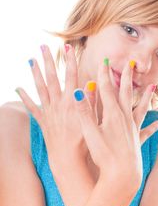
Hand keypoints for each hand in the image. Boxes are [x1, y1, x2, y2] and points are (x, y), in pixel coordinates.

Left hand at [16, 44, 89, 169]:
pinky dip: (24, 97)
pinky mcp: (42, 120)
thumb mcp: (92, 120)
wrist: (68, 158)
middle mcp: (58, 103)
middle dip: (48, 61)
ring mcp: (48, 111)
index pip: (71, 76)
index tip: (69, 47)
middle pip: (52, 78)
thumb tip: (92, 83)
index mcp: (72, 102)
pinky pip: (31, 107)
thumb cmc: (84, 141)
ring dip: (35, 73)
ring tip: (31, 60)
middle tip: (43, 47)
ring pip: (40, 88)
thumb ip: (91, 101)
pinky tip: (17, 88)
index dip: (70, 60)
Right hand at [73, 58, 157, 188]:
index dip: (104, 74)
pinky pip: (147, 128)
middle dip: (127, 77)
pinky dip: (153, 124)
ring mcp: (133, 128)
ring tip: (152, 86)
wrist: (122, 175)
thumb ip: (84, 112)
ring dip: (145, 96)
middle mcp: (125, 117)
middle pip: (126, 92)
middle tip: (131, 63)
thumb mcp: (90, 132)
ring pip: (140, 107)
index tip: (105, 61)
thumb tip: (77, 91)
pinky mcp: (137, 138)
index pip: (107, 89)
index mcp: (112, 114)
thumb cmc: (104, 155)